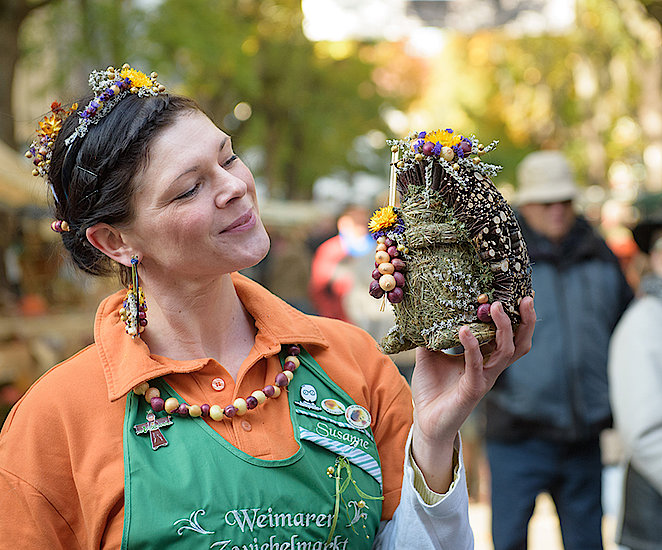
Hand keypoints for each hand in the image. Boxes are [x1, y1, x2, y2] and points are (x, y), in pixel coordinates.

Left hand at [410, 296, 535, 491]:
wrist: (425, 420)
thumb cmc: (431, 388)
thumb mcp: (429, 353)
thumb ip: (432, 333)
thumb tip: (425, 309)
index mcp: (484, 358)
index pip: (507, 335)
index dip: (518, 317)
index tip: (520, 293)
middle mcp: (490, 368)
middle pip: (520, 343)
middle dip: (526, 321)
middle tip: (525, 298)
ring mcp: (484, 379)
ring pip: (506, 352)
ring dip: (503, 328)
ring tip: (495, 307)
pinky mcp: (472, 389)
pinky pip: (477, 365)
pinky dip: (472, 346)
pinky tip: (465, 330)